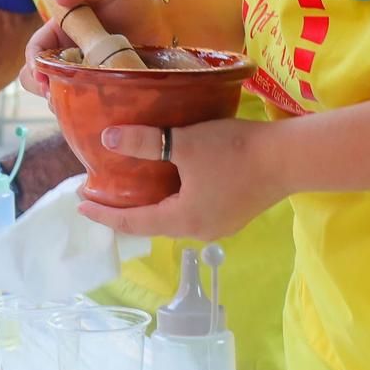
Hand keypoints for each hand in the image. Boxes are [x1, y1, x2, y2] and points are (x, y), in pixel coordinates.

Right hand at [20, 0, 174, 96]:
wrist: (161, 21)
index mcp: (61, 30)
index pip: (36, 48)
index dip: (34, 62)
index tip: (41, 74)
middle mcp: (67, 53)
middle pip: (40, 75)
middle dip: (42, 87)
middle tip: (53, 95)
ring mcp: (83, 71)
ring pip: (60, 91)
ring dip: (61, 100)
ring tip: (76, 104)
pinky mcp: (100, 85)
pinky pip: (85, 101)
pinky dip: (84, 107)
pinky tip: (95, 108)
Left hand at [75, 117, 281, 242]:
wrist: (289, 157)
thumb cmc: (234, 152)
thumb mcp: (183, 144)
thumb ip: (143, 143)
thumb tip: (107, 139)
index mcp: (183, 220)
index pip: (133, 222)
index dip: (105, 214)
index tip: (80, 204)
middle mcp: (200, 230)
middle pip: (153, 224)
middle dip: (125, 209)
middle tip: (101, 192)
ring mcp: (220, 224)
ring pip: (175, 218)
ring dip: (151, 204)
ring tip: (132, 186)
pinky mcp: (235, 212)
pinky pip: (193, 210)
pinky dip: (173, 200)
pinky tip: (171, 182)